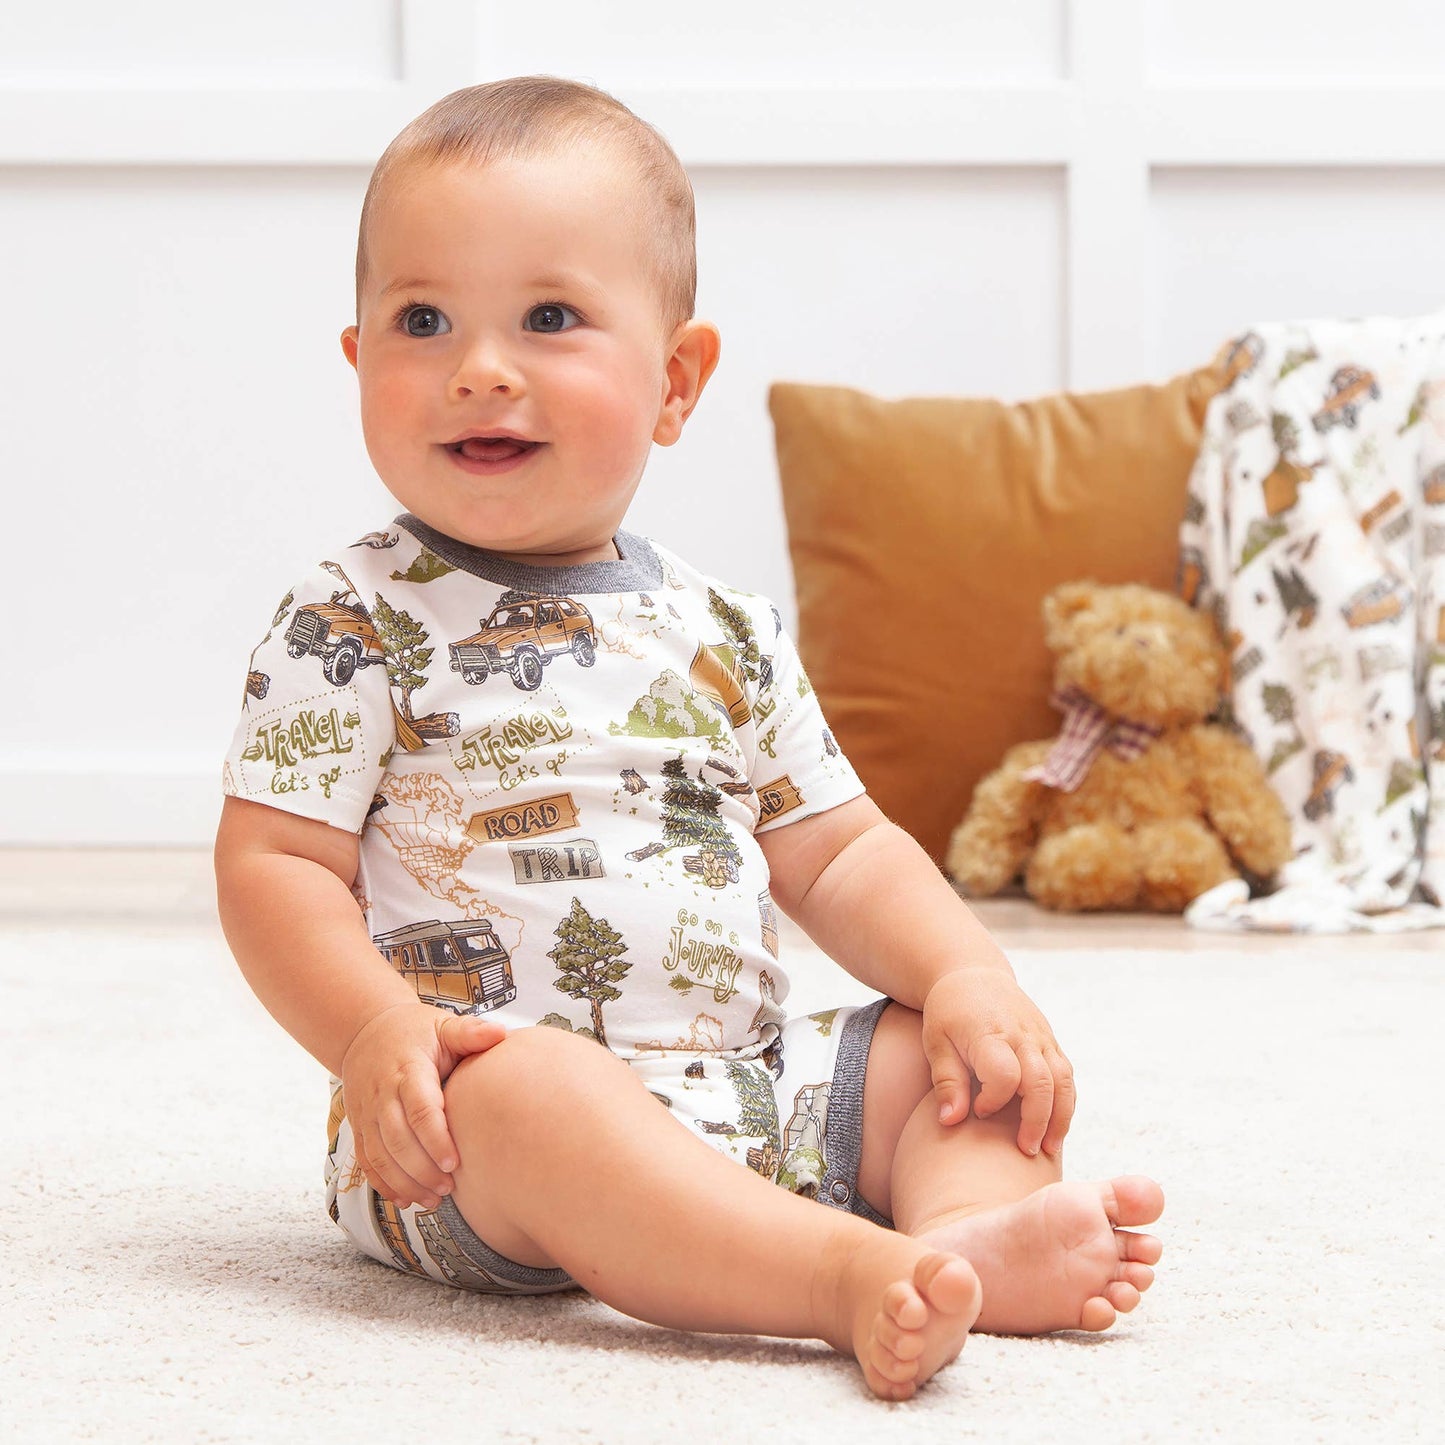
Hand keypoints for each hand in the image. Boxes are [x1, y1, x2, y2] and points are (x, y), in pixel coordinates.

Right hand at [340, 1003, 505, 1208]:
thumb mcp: (442, 1026)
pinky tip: (405, 1199)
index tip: (454, 1163)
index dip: (435, 1138)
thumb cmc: (414, 1032)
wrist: (365, 1031)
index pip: (419, 1109)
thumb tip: (500, 1034)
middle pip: (397, 1139)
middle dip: (422, 1169)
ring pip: (379, 1155)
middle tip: (449, 1189)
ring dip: (404, 1181)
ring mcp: (366, 1112)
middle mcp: (382, 1094)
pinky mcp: (358, 1125)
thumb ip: (469, 1033)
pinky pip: (365, 1160)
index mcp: (407, 1069)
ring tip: (433, 1200)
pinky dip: (383, 1183)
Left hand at [920, 969, 1075, 1156]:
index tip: (977, 1111)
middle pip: (1042, 1081)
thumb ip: (946, 1081)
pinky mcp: (1050, 1040)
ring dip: (1060, 1117)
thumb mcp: (936, 1042)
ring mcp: (1041, 1036)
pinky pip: (1066, 1074)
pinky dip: (1066, 1102)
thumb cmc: (949, 1013)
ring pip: (1063, 1080)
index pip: (1004, 1074)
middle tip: (1026, 1150)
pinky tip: (1054, 1127)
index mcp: (989, 1032)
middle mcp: (1021, 1034)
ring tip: (1047, 1148)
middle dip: (1037, 1120)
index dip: (994, 1100)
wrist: (972, 974)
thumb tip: (950, 1121)